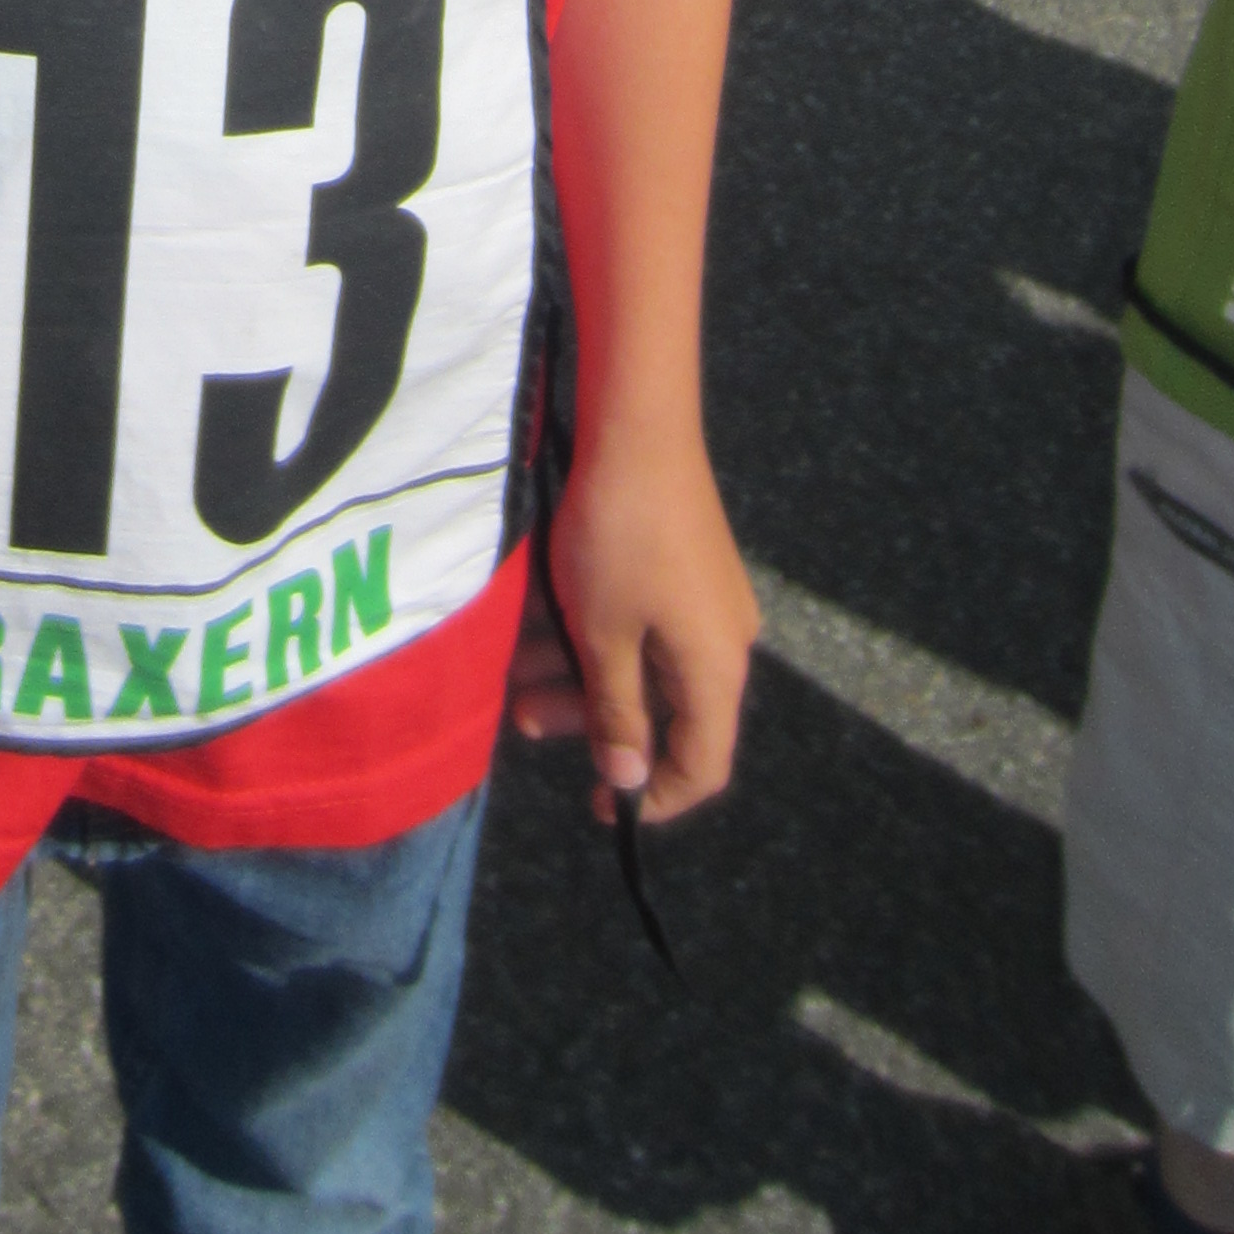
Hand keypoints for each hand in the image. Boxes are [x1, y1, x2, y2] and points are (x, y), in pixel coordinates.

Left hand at [510, 433, 755, 825]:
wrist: (637, 428)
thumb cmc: (619, 538)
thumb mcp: (604, 635)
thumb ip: (616, 712)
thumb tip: (630, 778)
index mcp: (716, 669)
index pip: (702, 764)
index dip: (655, 796)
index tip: (600, 804)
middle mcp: (721, 640)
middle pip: (663, 711)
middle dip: (589, 719)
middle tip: (524, 717)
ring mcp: (703, 599)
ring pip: (640, 661)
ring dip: (577, 671)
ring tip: (513, 666)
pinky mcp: (680, 565)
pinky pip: (637, 620)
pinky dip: (590, 630)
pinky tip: (534, 622)